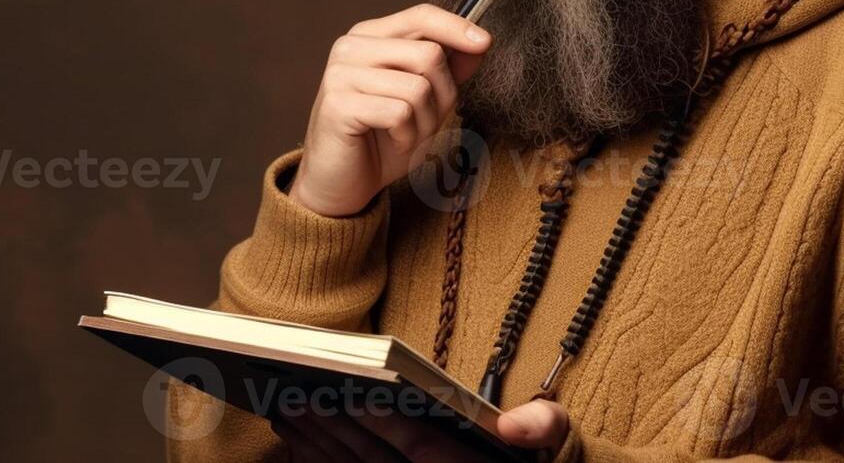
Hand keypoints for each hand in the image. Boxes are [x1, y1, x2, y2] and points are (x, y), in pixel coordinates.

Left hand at [269, 396, 569, 461]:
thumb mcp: (555, 442)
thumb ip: (544, 426)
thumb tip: (514, 425)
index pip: (424, 451)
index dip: (390, 423)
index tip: (357, 392)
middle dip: (336, 430)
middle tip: (299, 393)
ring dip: (317, 447)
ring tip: (288, 410)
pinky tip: (297, 442)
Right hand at [289, 4, 491, 217]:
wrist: (342, 183)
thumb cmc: (382, 139)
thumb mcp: (425, 101)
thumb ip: (449, 69)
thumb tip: (480, 43)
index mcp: (371, 36)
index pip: (421, 15)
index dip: (457, 27)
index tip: (485, 42)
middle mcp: (352, 47)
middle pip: (429, 54)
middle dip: (443, 95)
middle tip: (426, 121)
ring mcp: (340, 73)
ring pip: (418, 87)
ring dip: (425, 122)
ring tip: (407, 135)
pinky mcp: (337, 103)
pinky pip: (399, 112)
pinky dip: (407, 136)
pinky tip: (392, 142)